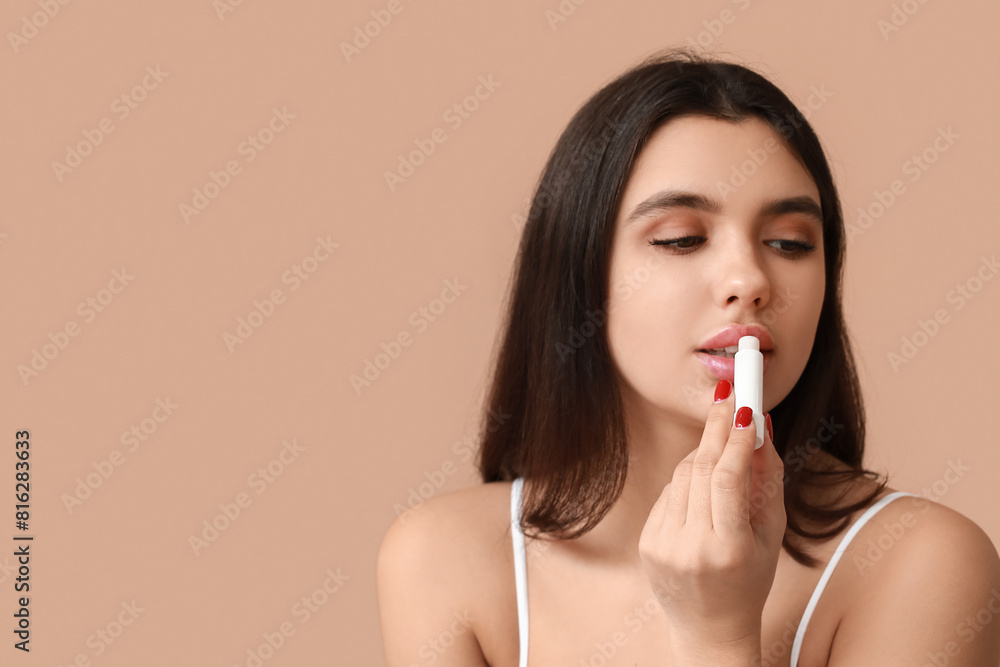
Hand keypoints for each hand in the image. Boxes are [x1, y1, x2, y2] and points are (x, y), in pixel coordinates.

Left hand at [638, 379, 785, 646]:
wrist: (710, 629)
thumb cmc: (750, 579)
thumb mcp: (771, 533)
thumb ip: (769, 478)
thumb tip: (760, 425)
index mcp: (729, 549)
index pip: (727, 479)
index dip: (735, 438)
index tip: (744, 404)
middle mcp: (691, 547)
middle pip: (699, 470)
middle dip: (716, 428)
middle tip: (729, 394)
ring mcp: (663, 545)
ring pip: (681, 477)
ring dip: (703, 453)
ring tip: (723, 444)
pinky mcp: (647, 543)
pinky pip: (669, 494)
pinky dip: (687, 482)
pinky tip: (703, 488)